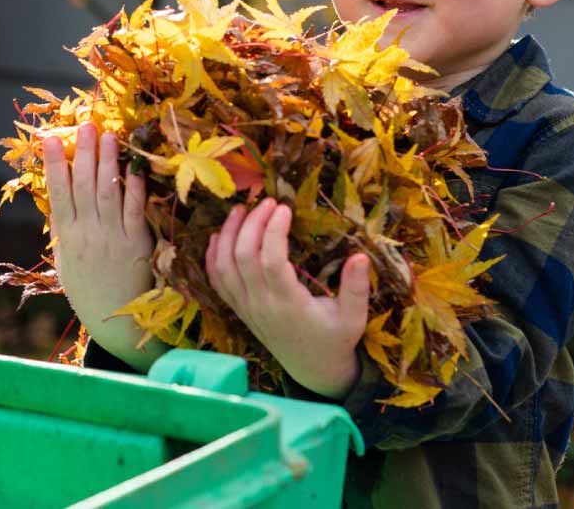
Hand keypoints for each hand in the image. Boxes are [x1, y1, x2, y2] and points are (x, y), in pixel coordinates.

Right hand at [44, 122, 165, 370]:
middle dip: (84, 153)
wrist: (114, 322)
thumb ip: (63, 228)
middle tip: (85, 125)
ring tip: (108, 135)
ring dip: (108, 162)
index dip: (53, 164)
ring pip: (109, 192)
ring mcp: (113, 237)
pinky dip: (135, 187)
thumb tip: (57, 195)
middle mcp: (89, 234)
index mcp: (68, 237)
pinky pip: (135, 210)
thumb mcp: (66, 260)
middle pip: (84, 186)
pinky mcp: (137, 242)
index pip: (58, 193)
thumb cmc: (87, 288)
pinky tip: (134, 167)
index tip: (50, 139)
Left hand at [206, 198, 369, 398]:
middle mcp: (262, 306)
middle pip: (243, 258)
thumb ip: (357, 289)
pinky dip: (213, 256)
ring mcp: (246, 308)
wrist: (313, 370)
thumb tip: (360, 256)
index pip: (272, 262)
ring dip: (229, 234)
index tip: (285, 208)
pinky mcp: (240, 310)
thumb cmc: (335, 340)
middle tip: (268, 202)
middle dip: (252, 224)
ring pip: (224, 267)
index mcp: (289, 305)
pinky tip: (219, 236)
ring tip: (241, 209)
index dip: (274, 232)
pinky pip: (217, 281)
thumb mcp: (354, 319)